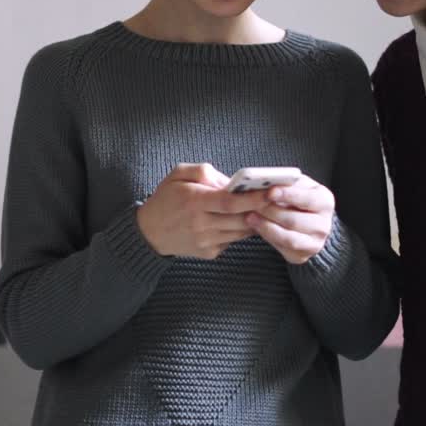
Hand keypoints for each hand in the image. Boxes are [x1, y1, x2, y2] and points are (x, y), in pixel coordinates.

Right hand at [136, 163, 266, 259]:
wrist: (149, 232)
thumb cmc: (165, 199)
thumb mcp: (178, 174)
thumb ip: (204, 172)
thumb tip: (230, 181)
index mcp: (194, 201)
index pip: (230, 202)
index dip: (253, 198)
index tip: (271, 191)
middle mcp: (201, 224)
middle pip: (241, 219)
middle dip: (261, 210)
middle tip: (276, 200)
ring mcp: (205, 241)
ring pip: (241, 232)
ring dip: (254, 220)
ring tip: (262, 208)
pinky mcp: (208, 253)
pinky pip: (232, 240)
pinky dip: (240, 230)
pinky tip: (239, 220)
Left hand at [246, 175, 334, 264]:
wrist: (307, 222)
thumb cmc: (298, 198)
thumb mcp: (297, 186)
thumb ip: (286, 183)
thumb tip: (265, 181)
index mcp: (325, 202)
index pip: (307, 199)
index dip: (287, 195)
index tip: (269, 192)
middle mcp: (323, 225)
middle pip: (294, 220)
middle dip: (270, 211)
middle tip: (251, 204)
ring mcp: (315, 243)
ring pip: (288, 238)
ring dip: (266, 226)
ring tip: (249, 216)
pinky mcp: (302, 256)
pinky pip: (283, 248)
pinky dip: (267, 237)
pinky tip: (255, 227)